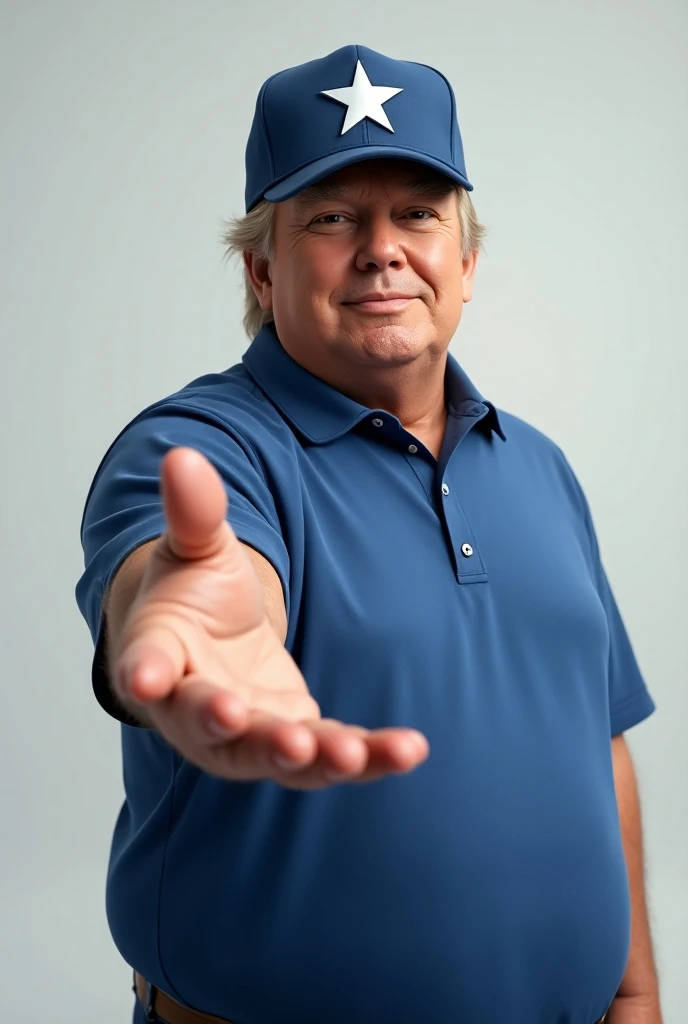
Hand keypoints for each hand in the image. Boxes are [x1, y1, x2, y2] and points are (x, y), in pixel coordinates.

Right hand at [112, 447, 429, 788]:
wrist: (213, 639)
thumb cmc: (195, 594)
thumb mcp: (196, 548)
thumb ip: (194, 511)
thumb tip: (182, 456)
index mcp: (161, 653)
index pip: (147, 662)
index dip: (144, 671)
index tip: (144, 678)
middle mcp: (196, 707)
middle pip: (213, 726)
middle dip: (246, 732)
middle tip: (283, 738)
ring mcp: (247, 732)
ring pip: (276, 754)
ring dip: (314, 757)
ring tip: (353, 754)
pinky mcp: (293, 740)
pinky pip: (328, 755)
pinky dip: (368, 757)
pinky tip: (409, 748)